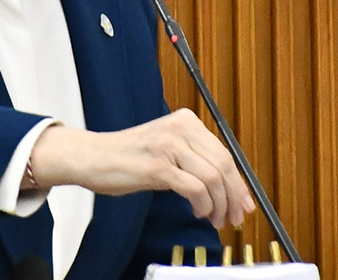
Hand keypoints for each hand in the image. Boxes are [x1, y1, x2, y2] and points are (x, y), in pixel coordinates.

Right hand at [29, 108, 255, 228]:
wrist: (94, 156)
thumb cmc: (128, 155)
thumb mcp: (166, 146)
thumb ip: (195, 157)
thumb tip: (230, 186)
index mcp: (184, 120)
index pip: (224, 152)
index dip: (238, 182)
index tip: (243, 201)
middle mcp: (178, 128)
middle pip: (223, 165)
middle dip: (233, 197)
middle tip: (232, 216)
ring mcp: (168, 146)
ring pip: (213, 178)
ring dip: (218, 205)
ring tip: (213, 217)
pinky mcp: (158, 166)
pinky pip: (195, 189)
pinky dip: (202, 205)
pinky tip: (197, 211)